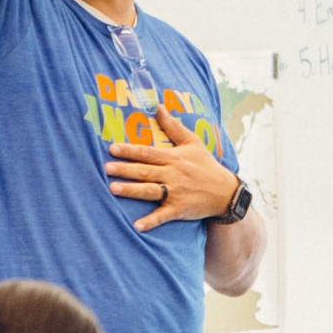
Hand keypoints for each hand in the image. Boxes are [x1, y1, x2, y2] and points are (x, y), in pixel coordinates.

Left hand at [106, 106, 240, 231]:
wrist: (225, 191)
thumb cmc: (206, 165)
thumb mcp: (192, 142)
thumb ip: (173, 126)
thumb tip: (159, 107)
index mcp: (174, 158)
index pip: (148, 152)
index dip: (130, 150)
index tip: (112, 149)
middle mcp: (173, 174)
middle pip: (145, 171)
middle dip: (125, 169)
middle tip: (106, 168)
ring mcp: (176, 192)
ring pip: (150, 190)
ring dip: (131, 190)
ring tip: (113, 189)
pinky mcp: (179, 209)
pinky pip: (163, 215)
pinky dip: (151, 221)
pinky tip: (137, 226)